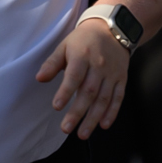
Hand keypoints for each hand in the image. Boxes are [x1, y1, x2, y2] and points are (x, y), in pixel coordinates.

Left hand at [36, 19, 128, 138]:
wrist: (113, 29)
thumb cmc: (84, 40)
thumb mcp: (65, 45)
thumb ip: (52, 63)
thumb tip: (39, 78)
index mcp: (82, 56)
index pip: (74, 76)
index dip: (66, 92)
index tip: (57, 106)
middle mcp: (99, 66)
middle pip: (89, 92)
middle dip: (77, 112)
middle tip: (66, 129)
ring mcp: (112, 73)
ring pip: (103, 98)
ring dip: (93, 118)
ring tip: (82, 133)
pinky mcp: (121, 79)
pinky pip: (118, 97)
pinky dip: (112, 112)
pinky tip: (104, 124)